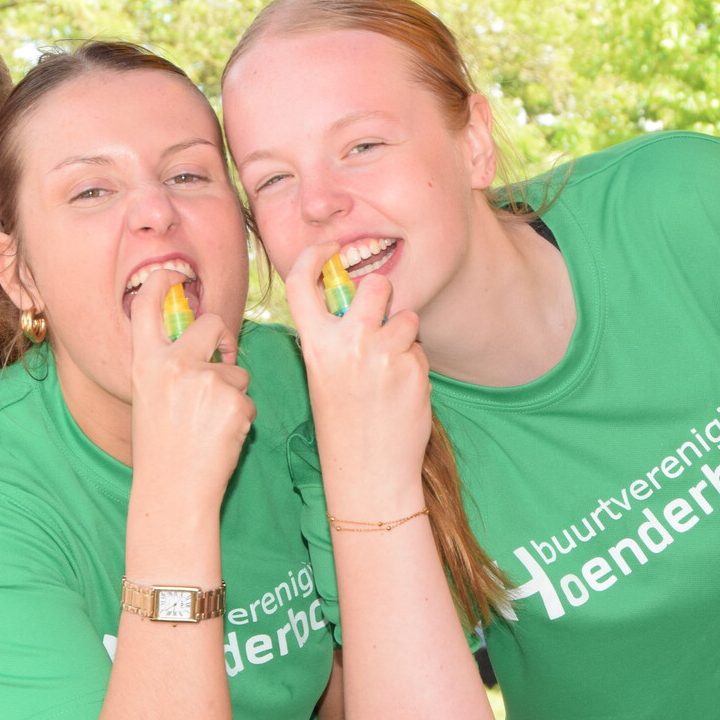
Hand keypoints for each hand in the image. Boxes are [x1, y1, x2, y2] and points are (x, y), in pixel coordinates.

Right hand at [128, 268, 253, 500]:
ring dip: (233, 393)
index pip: (146, 306)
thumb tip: (202, 343)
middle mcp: (174, 364)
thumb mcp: (150, 398)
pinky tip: (222, 438)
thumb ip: (168, 366)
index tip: (174, 275)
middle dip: (225, 338)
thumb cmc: (161, 449)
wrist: (173, 491)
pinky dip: (241, 418)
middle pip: (213, 323)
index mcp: (146, 363)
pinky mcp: (234, 400)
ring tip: (210, 425)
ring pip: (238, 370)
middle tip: (224, 359)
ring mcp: (206, 380)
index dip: (160, 281)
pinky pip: (248, 399)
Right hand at [283, 243, 431, 495]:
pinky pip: (419, 348)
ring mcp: (384, 354)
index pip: (301, 282)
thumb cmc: (344, 423)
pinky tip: (401, 391)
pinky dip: (414, 363)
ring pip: (407, 318)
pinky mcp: (414, 368)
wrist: (369, 470)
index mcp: (315, 344)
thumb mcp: (323, 374)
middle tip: (382, 313)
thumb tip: (354, 297)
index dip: (314, 255)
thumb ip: (334, 336)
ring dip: (404, 335)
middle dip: (385, 292)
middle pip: (376, 284)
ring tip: (390, 368)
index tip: (330, 249)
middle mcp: (348, 343)